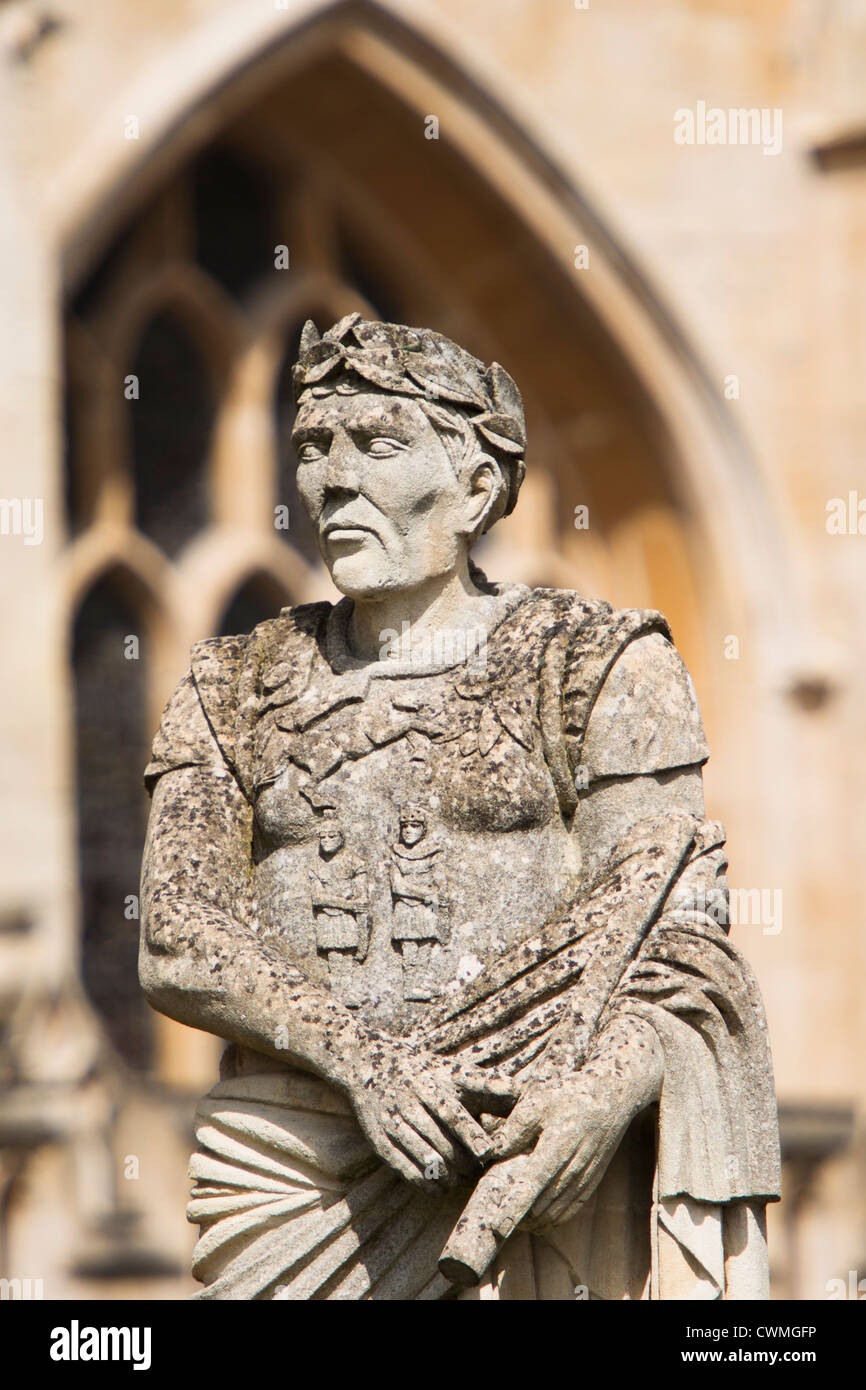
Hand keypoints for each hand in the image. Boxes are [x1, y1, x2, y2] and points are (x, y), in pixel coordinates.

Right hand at [350, 1038, 517, 1190]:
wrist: (368, 1061)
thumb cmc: (428, 1072)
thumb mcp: (455, 1070)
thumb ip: (488, 1084)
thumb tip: (523, 1093)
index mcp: (433, 1082)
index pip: (454, 1112)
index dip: (472, 1134)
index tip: (488, 1152)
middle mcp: (411, 1100)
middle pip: (441, 1141)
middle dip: (462, 1161)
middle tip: (477, 1171)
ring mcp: (393, 1120)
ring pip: (423, 1158)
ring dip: (446, 1175)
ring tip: (459, 1179)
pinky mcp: (379, 1139)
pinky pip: (403, 1168)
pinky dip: (423, 1182)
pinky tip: (438, 1186)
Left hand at [487, 1016, 662, 1225]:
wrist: (613, 1094)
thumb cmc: (571, 1094)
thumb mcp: (539, 1101)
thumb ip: (515, 1128)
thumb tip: (492, 1151)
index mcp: (556, 1148)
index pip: (530, 1186)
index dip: (513, 1209)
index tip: (496, 1227)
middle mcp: (573, 1169)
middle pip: (541, 1207)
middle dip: (518, 1218)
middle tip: (494, 1219)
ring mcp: (585, 1178)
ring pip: (555, 1213)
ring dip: (533, 1221)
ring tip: (512, 1220)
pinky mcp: (592, 1180)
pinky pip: (571, 1210)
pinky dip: (553, 1219)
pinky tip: (538, 1219)